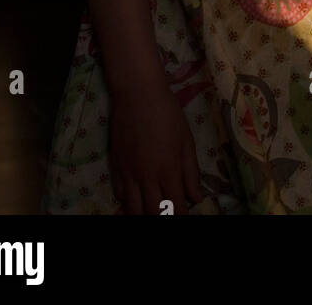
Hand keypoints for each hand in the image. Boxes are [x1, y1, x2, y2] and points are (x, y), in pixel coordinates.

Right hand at [108, 81, 203, 214]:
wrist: (137, 93)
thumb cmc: (167, 113)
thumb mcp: (186, 140)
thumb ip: (191, 172)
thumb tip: (196, 198)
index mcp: (168, 170)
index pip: (176, 207)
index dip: (182, 215)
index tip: (185, 213)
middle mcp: (147, 177)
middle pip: (154, 213)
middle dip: (163, 216)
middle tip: (169, 210)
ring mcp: (128, 173)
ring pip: (133, 210)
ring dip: (144, 213)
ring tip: (152, 207)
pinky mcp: (115, 166)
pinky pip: (119, 194)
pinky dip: (128, 200)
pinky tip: (136, 195)